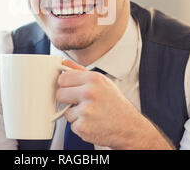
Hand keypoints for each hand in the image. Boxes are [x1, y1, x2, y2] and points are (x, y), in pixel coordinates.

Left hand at [57, 60, 172, 148]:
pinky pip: (71, 125)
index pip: (63, 78)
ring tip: (91, 113)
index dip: (64, 84)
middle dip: (67, 99)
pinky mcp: (83, 127)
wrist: (128, 127)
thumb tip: (64, 63)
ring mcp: (86, 111)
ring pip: (66, 111)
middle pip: (60, 94)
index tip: (69, 87)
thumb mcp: (102, 81)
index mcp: (93, 79)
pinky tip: (92, 122)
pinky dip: (80, 125)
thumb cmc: (115, 104)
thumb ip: (80, 71)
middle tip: (79, 101)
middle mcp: (89, 93)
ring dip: (75, 114)